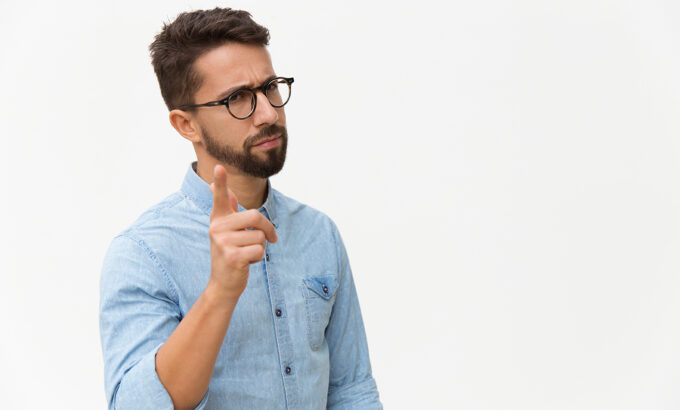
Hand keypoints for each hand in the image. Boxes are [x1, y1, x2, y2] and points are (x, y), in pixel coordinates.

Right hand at [207, 164, 277, 299]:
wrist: (223, 283)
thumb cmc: (229, 253)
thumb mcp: (226, 229)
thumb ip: (226, 208)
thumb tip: (215, 185)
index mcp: (218, 219)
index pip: (221, 197)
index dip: (221, 182)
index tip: (219, 167)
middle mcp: (217, 228)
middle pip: (256, 216)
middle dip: (268, 229)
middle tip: (271, 239)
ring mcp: (223, 242)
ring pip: (260, 237)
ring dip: (260, 248)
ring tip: (246, 254)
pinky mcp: (232, 257)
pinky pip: (259, 251)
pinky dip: (259, 259)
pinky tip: (247, 263)